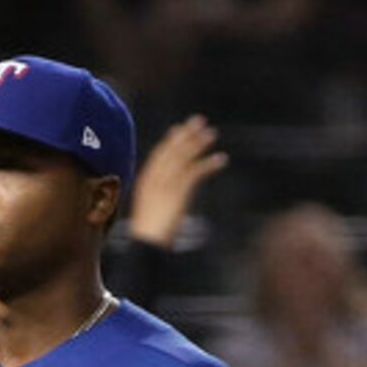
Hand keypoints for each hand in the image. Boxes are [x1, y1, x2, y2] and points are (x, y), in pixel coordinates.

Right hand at [128, 115, 227, 248]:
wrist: (146, 246)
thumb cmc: (147, 238)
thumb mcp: (149, 217)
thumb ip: (156, 206)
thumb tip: (162, 207)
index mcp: (144, 183)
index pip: (158, 156)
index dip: (170, 142)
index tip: (179, 130)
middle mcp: (154, 179)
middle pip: (172, 150)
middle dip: (186, 135)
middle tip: (199, 121)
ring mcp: (166, 184)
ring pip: (184, 157)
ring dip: (199, 143)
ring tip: (212, 134)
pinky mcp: (179, 192)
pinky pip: (196, 171)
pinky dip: (209, 163)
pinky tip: (221, 159)